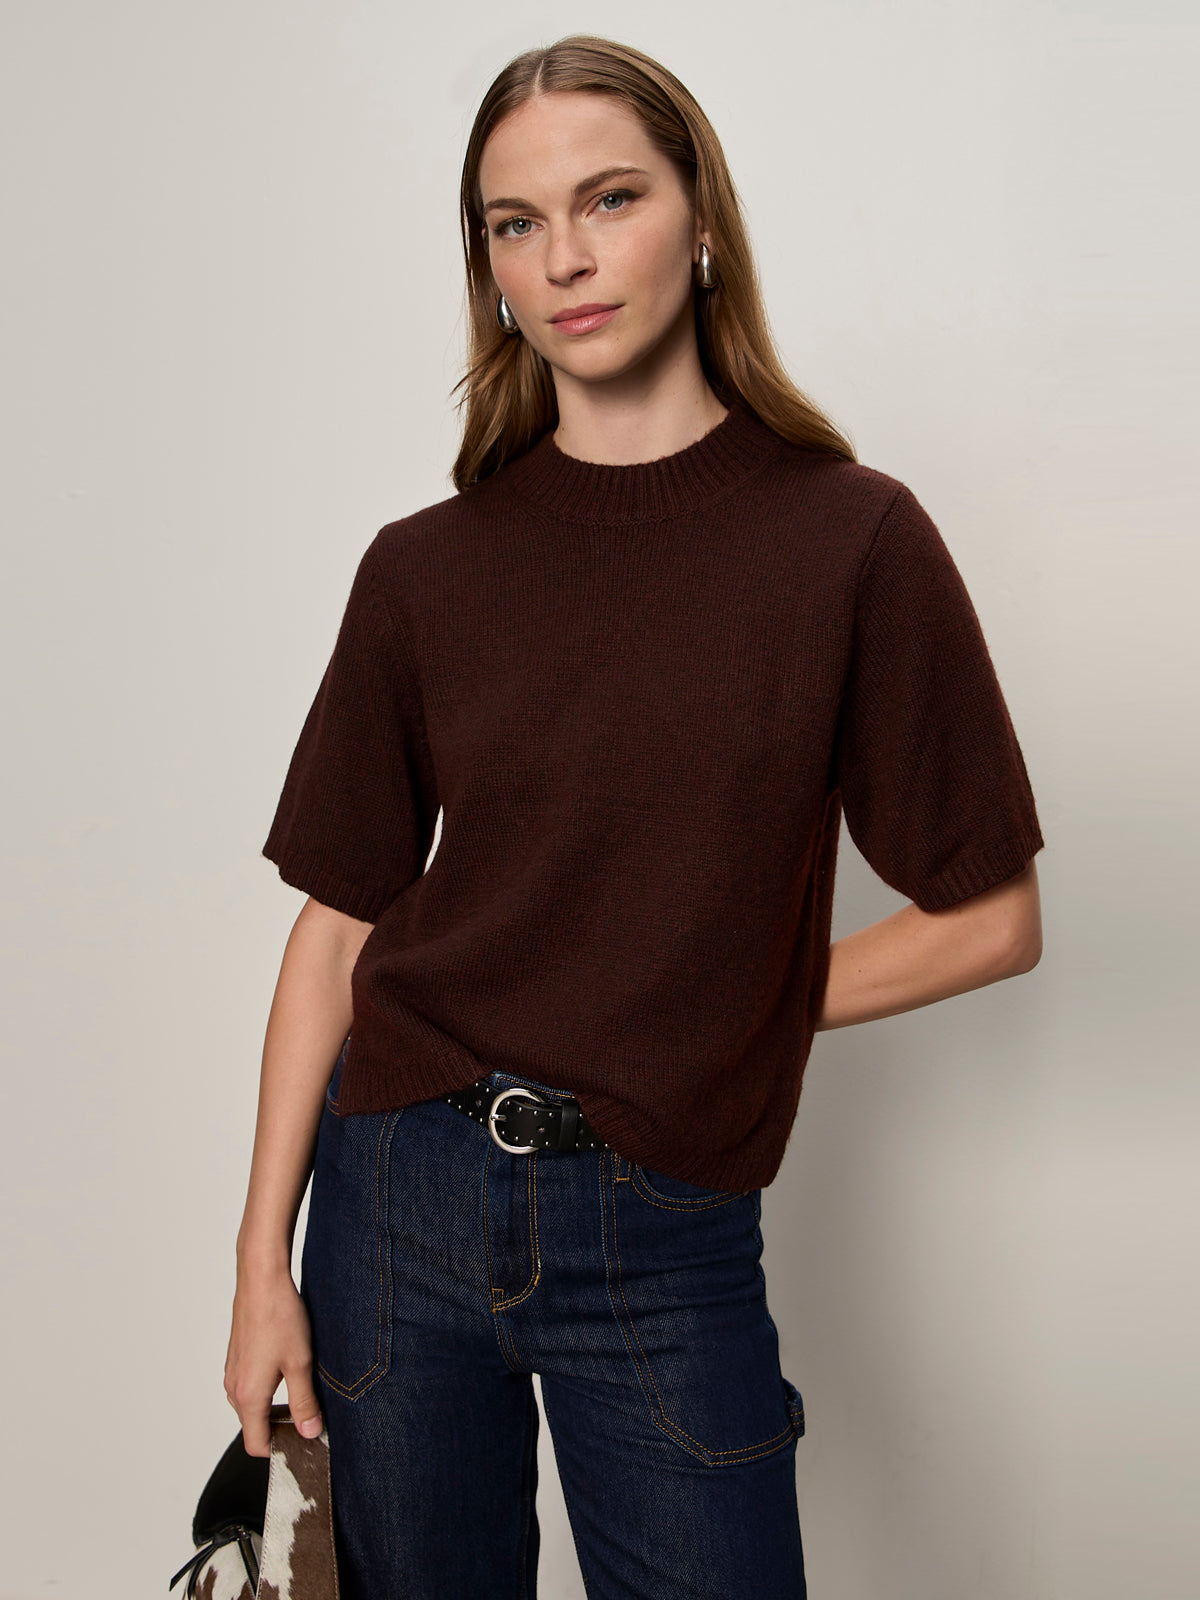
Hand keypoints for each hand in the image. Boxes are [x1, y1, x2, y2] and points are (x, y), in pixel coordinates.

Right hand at [224, 1263, 323, 1457]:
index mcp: (249, 1397)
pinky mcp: (237, 1359)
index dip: (282, 1449)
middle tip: (311, 1413)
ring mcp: (233, 1373)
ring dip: (275, 1405)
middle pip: (255, 1427)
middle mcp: (235, 1389)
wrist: (261, 1280)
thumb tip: (310, 1432)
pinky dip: (268, 1388)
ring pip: (253, 1406)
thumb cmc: (279, 1317)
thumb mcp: (300, 1363)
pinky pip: (250, 1387)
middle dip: (282, 1427)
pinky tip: (289, 1366)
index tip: (304, 1440)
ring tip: (303, 1385)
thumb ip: (305, 1402)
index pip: (257, 1445)